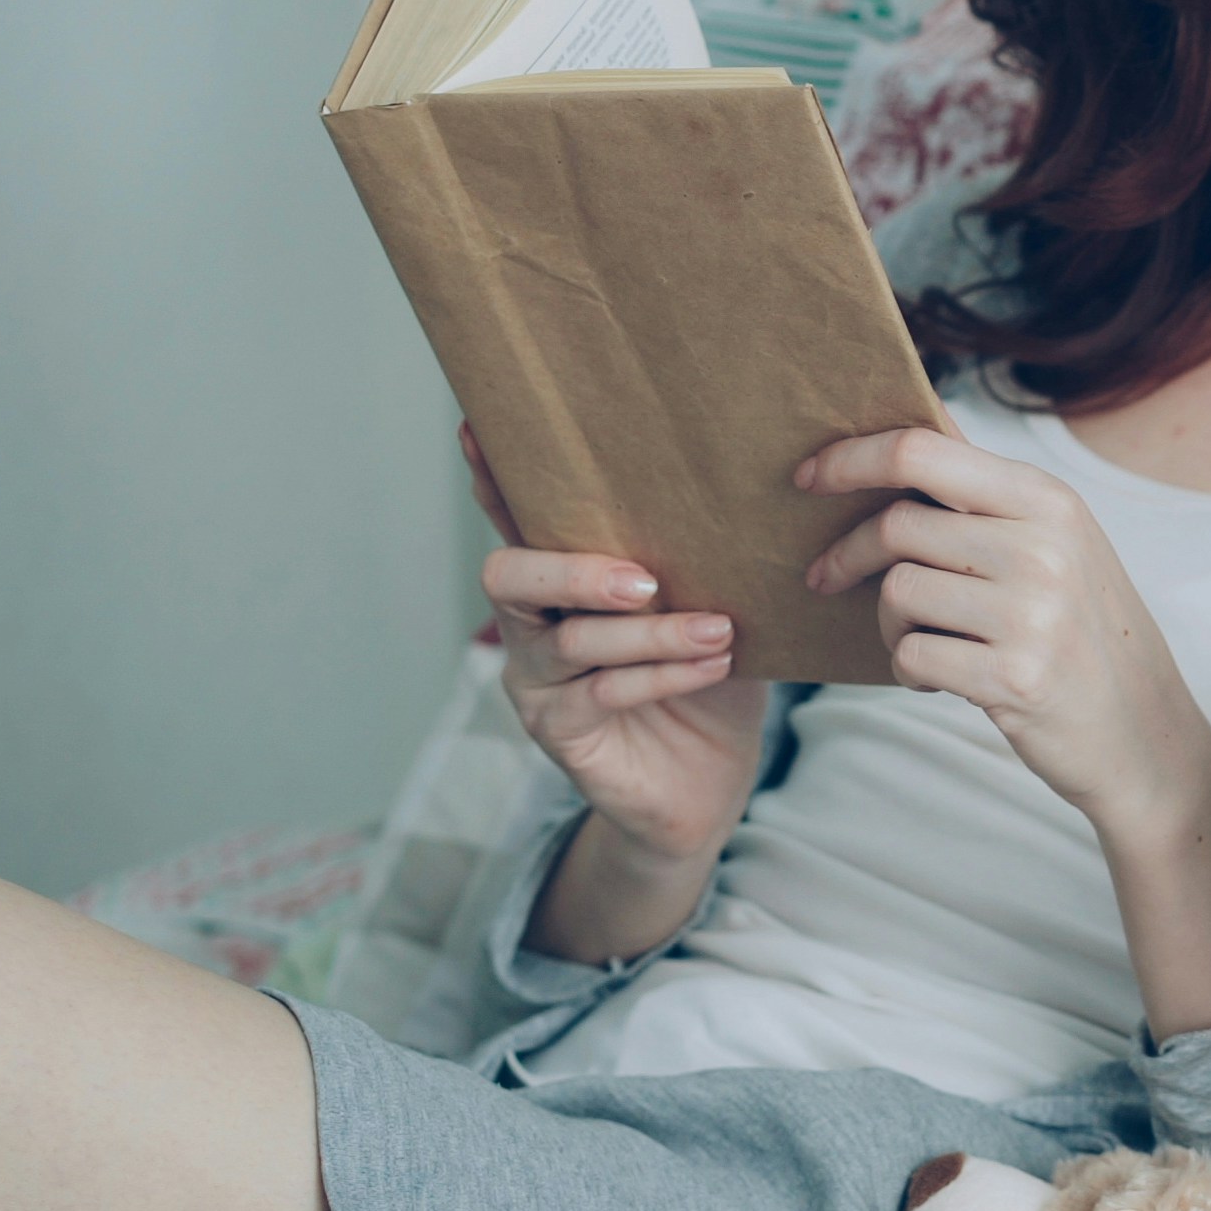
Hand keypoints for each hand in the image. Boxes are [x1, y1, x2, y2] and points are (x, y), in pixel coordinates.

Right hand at [466, 424, 767, 869]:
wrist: (710, 783)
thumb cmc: (708, 681)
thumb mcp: (710, 608)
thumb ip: (701, 562)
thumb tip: (736, 493)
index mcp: (563, 583)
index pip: (518, 521)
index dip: (493, 478)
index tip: (475, 427)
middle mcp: (532, 627)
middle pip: (510, 576)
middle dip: (573, 570)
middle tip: (646, 579)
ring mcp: (537, 682)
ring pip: (571, 641)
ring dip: (651, 634)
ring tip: (719, 629)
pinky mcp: (560, 732)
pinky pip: (601, 693)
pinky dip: (663, 676)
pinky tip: (716, 664)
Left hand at [796, 427, 1210, 836]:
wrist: (1144, 732)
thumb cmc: (1084, 633)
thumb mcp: (1056, 542)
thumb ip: (984, 490)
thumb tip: (911, 420)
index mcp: (1049, 500)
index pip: (921, 451)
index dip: (849, 458)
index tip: (807, 477)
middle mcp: (1045, 546)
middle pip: (897, 525)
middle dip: (849, 555)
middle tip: (829, 578)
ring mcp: (1034, 612)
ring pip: (897, 592)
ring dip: (889, 624)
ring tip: (923, 642)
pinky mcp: (1015, 676)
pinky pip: (912, 655)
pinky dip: (910, 670)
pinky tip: (942, 679)